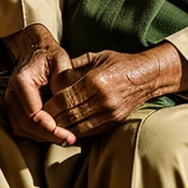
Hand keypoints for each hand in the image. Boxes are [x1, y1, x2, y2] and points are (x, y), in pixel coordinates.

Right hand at [2, 25, 76, 145]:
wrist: (35, 50)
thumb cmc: (49, 56)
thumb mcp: (61, 62)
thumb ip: (63, 82)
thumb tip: (68, 107)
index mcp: (21, 81)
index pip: (34, 114)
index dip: (51, 128)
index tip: (68, 134)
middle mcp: (11, 94)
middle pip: (27, 126)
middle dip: (49, 136)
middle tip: (70, 139)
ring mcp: (10, 102)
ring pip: (23, 130)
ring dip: (43, 137)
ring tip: (65, 137)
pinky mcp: (14, 109)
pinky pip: (23, 128)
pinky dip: (38, 133)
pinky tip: (54, 132)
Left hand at [46, 49, 164, 136]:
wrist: (146, 76)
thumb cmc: (118, 62)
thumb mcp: (94, 56)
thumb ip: (73, 66)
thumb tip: (53, 76)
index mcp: (95, 80)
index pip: (64, 99)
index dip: (50, 105)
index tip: (41, 105)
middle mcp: (102, 99)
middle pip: (69, 115)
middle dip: (53, 118)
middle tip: (42, 117)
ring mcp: (110, 113)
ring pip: (78, 127)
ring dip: (64, 127)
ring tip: (53, 123)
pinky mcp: (114, 122)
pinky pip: (90, 131)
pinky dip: (77, 130)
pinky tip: (69, 126)